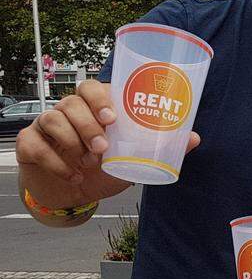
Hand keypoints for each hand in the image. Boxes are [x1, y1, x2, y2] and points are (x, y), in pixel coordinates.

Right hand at [15, 79, 198, 207]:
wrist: (75, 192)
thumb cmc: (107, 165)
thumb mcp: (135, 156)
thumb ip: (161, 145)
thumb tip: (195, 138)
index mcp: (95, 106)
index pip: (91, 86)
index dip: (99, 97)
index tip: (112, 117)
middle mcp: (69, 110)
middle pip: (71, 102)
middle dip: (87, 123)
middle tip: (102, 147)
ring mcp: (46, 125)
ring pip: (52, 119)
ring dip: (72, 142)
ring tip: (90, 162)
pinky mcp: (30, 143)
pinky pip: (36, 145)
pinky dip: (56, 162)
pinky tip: (74, 175)